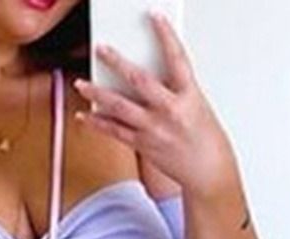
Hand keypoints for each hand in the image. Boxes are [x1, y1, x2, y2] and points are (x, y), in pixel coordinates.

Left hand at [73, 10, 238, 199]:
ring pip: (120, 107)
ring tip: (81, 84)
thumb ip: (174, 89)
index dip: (165, 35)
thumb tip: (148, 74)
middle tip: (101, 48)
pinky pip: (115, 132)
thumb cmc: (204, 137)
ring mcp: (154, 129)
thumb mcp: (196, 104)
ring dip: (97, 94)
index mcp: (188, 95)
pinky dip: (97, 123)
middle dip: (117, 62)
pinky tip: (85, 115)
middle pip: (139, 80)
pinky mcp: (143, 145)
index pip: (177, 58)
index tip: (154, 16)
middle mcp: (170, 110)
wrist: (208, 170)